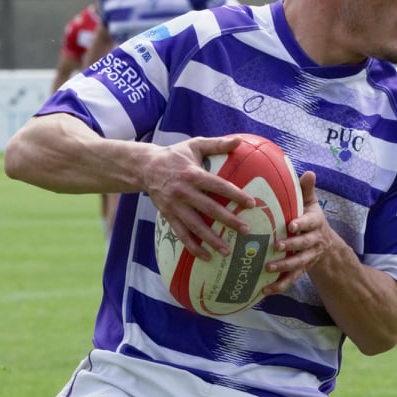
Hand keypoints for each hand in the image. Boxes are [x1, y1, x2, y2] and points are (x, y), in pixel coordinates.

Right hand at [143, 134, 251, 258]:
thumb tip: (239, 140)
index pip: (218, 186)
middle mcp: (184, 192)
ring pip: (196, 226)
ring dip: (212, 240)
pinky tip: (206, 256)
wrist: (145, 167)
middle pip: (210, 209)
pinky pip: (182, 234)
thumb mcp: (194, 145)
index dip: (235, 195)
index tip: (251, 203)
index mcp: (193, 174)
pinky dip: (193, 247)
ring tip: (227, 251)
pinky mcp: (168, 215)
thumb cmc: (175, 155)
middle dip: (229, 221)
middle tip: (246, 230)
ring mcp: (175, 206)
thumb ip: (217, 144)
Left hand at [263, 171, 338, 291]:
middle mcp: (313, 242)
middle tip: (277, 246)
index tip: (291, 225)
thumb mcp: (311, 203)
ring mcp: (307, 258)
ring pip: (297, 264)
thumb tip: (308, 172)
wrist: (326, 245)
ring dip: (283, 267)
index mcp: (315, 223)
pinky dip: (279, 286)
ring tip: (268, 268)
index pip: (310, 224)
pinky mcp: (301, 270)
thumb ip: (307, 190)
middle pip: (303, 245)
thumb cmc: (311, 219)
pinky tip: (265, 289)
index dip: (302, 225)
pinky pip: (291, 279)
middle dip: (291, 247)